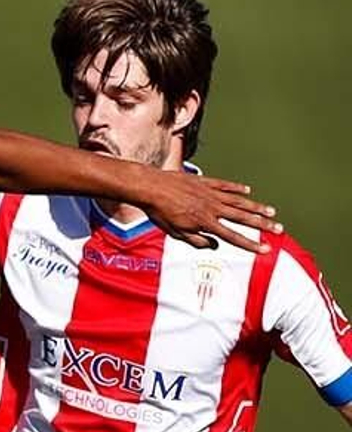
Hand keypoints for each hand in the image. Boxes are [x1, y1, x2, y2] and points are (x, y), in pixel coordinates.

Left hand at [134, 169, 280, 252]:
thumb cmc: (161, 213)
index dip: (250, 244)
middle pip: (243, 218)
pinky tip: (248, 191)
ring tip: (272, 212)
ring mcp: (211, 193)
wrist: (152, 187)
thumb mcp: (176, 233)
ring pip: (239, 201)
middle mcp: (213, 208)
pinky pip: (226, 185)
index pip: (233, 237)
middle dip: (262, 225)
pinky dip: (237, 188)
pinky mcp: (206, 182)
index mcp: (206, 223)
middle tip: (280, 229)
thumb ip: (196, 241)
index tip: (266, 249)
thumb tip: (215, 245)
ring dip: (256, 207)